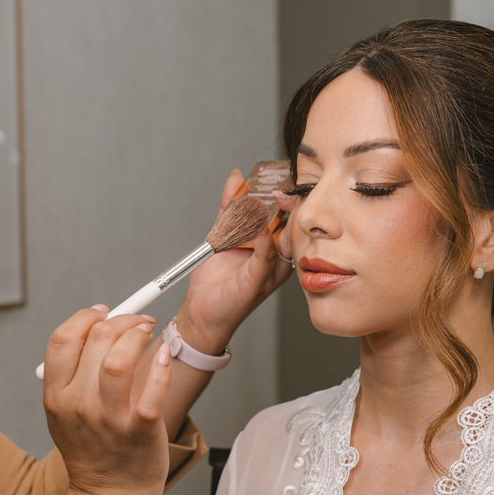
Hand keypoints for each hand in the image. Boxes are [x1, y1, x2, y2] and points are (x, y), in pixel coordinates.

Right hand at [42, 306, 173, 494]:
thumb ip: (74, 375)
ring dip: (139, 335)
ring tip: (150, 332)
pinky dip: (162, 365)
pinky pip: (153, 388)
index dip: (85, 317)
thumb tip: (98, 326)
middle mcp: (78, 406)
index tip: (103, 312)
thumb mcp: (66, 414)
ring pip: (119, 359)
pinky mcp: (140, 430)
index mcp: (56, 397)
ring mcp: (109, 419)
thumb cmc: (95, 450)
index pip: (63, 339)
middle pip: (95, 340)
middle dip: (122, 320)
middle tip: (139, 321)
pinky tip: (164, 356)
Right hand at [174, 170, 292, 352]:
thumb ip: (263, 254)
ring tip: (251, 178)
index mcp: (280, 261)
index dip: (291, 209)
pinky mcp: (223, 239)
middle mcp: (264, 249)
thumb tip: (263, 226)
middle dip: (271, 196)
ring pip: (249, 212)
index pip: (291, 229)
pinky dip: (230, 198)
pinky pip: (228, 214)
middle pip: (272, 215)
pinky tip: (234, 183)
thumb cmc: (233, 308)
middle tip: (269, 178)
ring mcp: (244, 242)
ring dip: (250, 194)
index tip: (284, 194)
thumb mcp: (255, 281)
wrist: (202, 317)